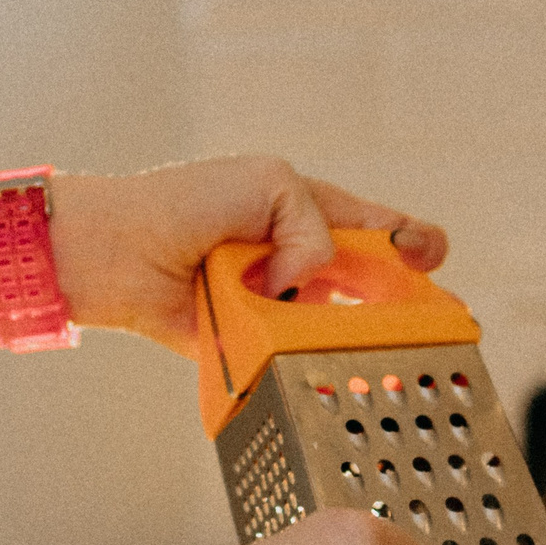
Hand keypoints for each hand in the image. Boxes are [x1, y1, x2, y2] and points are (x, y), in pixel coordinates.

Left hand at [51, 158, 448, 359]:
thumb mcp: (269, 186)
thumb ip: (313, 229)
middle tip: (427, 318)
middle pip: (366, 285)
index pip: (377, 229)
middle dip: (397, 302)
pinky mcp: (248, 343)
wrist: (115, 250)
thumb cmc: (184, 202)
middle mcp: (296, 260)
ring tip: (362, 337)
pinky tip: (308, 357)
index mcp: (307, 212)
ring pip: (329, 326)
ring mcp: (273, 304)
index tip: (430, 262)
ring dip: (344, 332)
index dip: (412, 245)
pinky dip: (296, 358)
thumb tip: (307, 284)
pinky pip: (285, 358)